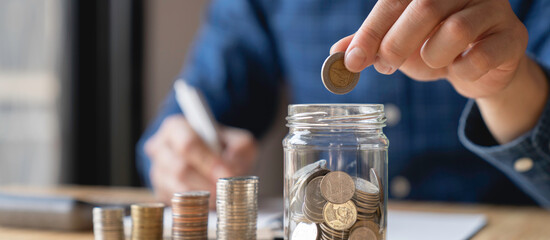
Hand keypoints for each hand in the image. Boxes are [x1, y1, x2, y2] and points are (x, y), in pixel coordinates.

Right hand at [144, 115, 256, 205]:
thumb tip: (232, 171)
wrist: (212, 161)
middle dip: (207, 183)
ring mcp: (157, 171)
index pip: (188, 144)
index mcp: (176, 127)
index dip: (208, 161)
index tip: (227, 174)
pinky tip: (211, 201)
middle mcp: (160, 148)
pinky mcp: (160, 192)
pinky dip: (197, 205)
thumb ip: (239, 149)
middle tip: (226, 190)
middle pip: (180, 169)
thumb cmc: (223, 148)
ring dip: (204, 196)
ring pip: (178, 189)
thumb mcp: (237, 140)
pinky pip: (177, 203)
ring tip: (221, 196)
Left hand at [331, 0, 527, 98]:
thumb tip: (337, 52)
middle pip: (424, 8)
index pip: (394, 0)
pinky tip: (457, 70)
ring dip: (431, 57)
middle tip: (386, 65)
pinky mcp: (511, 36)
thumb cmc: (435, 47)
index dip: (370, 31)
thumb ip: (370, 43)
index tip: (352, 61)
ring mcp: (492, 9)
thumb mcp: (398, 43)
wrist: (480, 66)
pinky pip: (481, 56)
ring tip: (429, 63)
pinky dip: (461, 71)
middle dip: (396, 44)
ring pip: (455, 29)